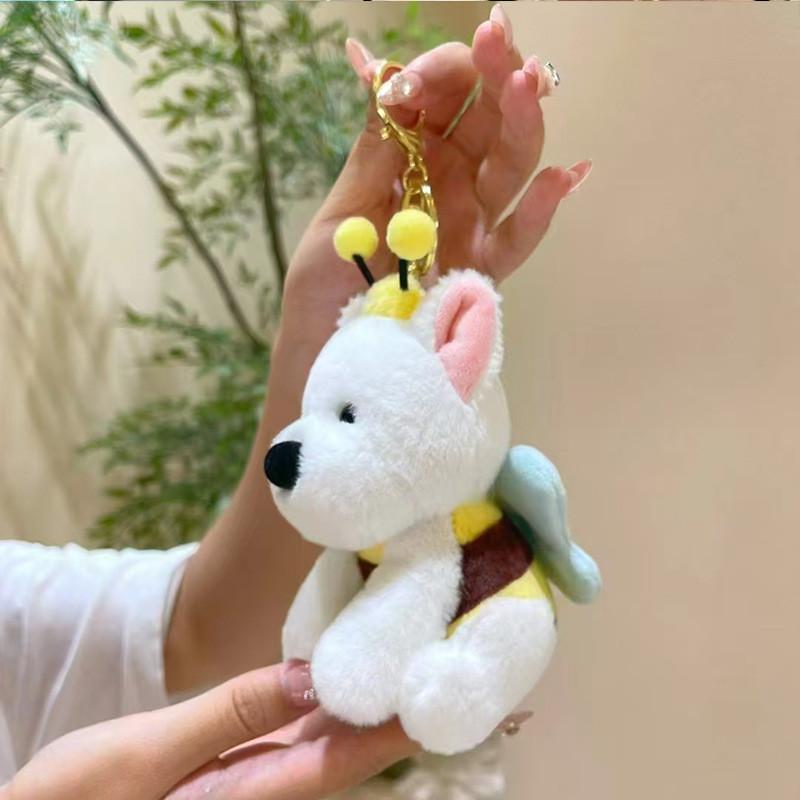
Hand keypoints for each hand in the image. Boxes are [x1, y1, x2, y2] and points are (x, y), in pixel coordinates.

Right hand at [5, 662, 414, 799]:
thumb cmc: (80, 799)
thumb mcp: (149, 755)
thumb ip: (233, 715)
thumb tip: (313, 676)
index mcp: (250, 797)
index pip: (346, 759)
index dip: (402, 729)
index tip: (448, 698)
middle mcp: (263, 791)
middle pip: (349, 750)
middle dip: (400, 713)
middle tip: (446, 667)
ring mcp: (250, 778)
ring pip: (327, 738)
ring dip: (370, 703)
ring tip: (411, 659)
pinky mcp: (234, 764)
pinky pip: (295, 730)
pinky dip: (326, 700)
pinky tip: (343, 674)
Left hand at [283, 5, 590, 349]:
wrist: (331, 361)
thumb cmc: (322, 295)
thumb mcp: (341, 218)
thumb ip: (373, 155)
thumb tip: (381, 69)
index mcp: (402, 162)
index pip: (434, 101)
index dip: (438, 75)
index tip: (428, 74)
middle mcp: (444, 184)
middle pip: (483, 120)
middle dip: (493, 76)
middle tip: (500, 40)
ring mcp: (469, 225)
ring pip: (509, 165)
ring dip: (523, 123)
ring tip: (530, 84)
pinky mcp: (484, 270)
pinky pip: (519, 237)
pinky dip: (543, 210)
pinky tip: (562, 177)